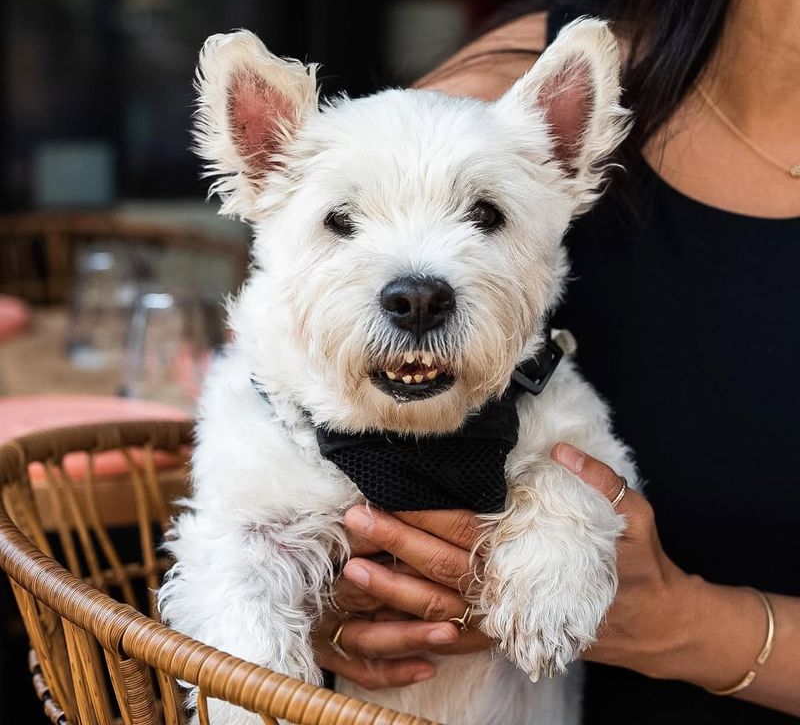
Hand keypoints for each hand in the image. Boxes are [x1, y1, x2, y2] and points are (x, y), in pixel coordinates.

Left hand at [316, 444, 778, 695]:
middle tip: (355, 521)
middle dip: (395, 543)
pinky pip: (454, 640)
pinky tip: (385, 624)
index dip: (426, 513)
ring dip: (394, 591)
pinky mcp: (506, 636)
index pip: (469, 529)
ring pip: (439, 608)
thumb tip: (561, 450)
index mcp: (532, 554)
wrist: (658, 625)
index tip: (390, 493)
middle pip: (442, 565)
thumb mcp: (633, 514)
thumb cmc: (642, 565)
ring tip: (354, 571)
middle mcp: (512, 590)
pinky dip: (418, 636)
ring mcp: (506, 619)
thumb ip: (597, 481)